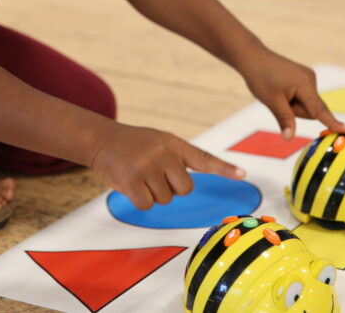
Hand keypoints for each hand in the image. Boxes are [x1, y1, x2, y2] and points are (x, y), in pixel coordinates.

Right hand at [89, 123, 244, 210]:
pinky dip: (138, 200)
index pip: (203, 158)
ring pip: (165, 199)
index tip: (242, 175)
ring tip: (138, 175)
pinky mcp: (132, 180)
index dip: (223, 168)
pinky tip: (130, 184)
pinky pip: (147, 204)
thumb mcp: (158, 142)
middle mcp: (164, 154)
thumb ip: (176, 158)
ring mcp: (148, 166)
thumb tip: (186, 186)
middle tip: (152, 174)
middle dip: (170, 188)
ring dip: (152, 193)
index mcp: (173, 144)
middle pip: (184, 189)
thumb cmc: (132, 144)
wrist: (101, 139)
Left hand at [242, 50, 344, 139]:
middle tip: (278, 100)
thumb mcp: (271, 101)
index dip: (333, 122)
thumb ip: (285, 119)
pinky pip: (304, 97)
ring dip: (293, 105)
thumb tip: (289, 138)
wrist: (253, 57)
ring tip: (278, 92)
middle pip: (312, 110)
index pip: (320, 110)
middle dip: (296, 111)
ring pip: (307, 104)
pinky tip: (281, 89)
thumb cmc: (261, 77)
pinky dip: (294, 98)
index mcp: (305, 85)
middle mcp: (311, 79)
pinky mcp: (304, 78)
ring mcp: (308, 78)